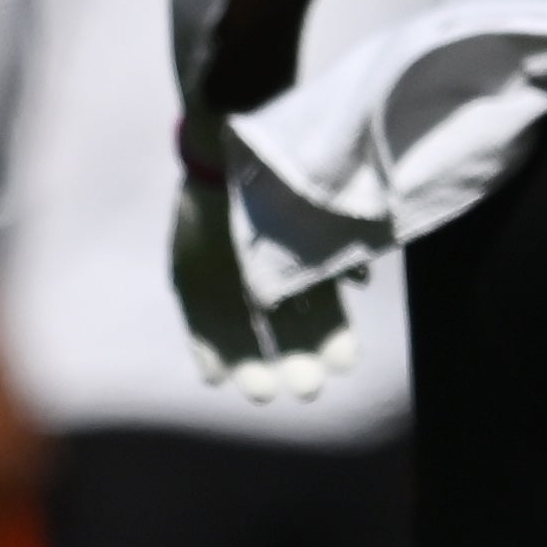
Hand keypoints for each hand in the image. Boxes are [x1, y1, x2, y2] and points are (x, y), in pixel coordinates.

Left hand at [172, 175, 363, 405]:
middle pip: (287, 336)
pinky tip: (214, 377)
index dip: (334, 343)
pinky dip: (205, 352)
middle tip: (307, 390)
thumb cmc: (280, 183)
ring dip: (251, 368)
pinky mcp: (188, 286)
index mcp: (304, 269)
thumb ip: (335, 249)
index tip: (343, 364)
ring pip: (244, 340)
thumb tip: (358, 281)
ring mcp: (226, 287)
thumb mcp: (314, 217)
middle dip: (297, 365)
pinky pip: (199, 328)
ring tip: (261, 393)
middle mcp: (266, 284)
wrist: (228, 153)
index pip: (325, 319)